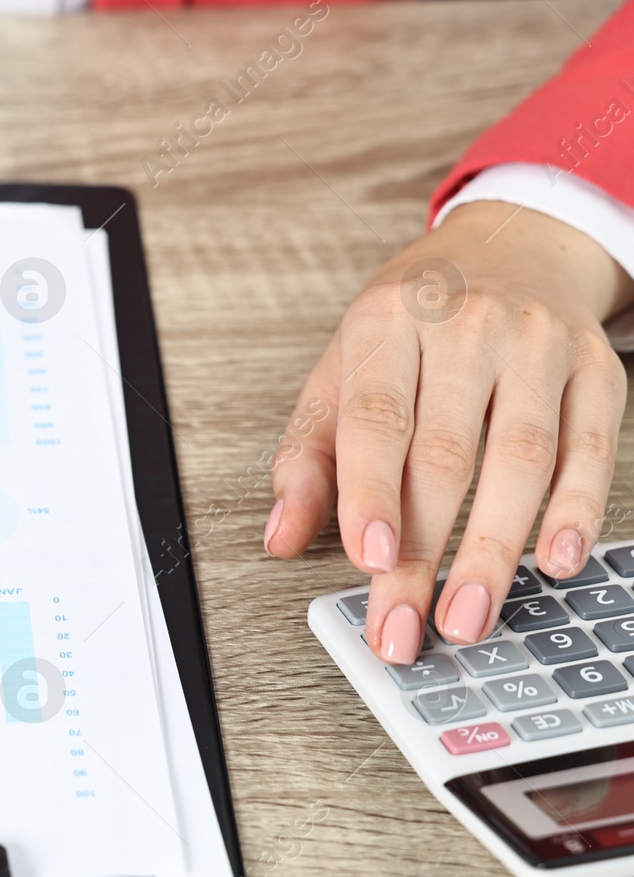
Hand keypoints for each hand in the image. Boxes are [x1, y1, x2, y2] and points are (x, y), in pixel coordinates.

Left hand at [268, 201, 633, 662]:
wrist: (514, 249)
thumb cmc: (413, 327)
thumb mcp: (340, 373)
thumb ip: (306, 459)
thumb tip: (280, 538)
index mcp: (386, 324)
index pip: (374, 417)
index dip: (371, 492)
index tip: (369, 558)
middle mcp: (465, 328)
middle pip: (445, 452)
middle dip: (424, 552)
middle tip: (407, 627)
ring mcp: (537, 345)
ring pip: (522, 456)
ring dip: (494, 549)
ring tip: (467, 616)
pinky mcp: (596, 370)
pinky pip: (591, 449)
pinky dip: (575, 511)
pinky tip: (553, 563)